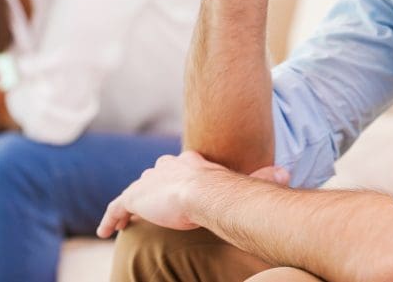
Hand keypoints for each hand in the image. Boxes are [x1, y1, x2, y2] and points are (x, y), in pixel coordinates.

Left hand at [96, 150, 289, 237]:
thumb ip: (264, 177)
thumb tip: (287, 173)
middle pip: (154, 176)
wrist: (204, 193)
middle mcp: (166, 167)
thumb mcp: (245, 182)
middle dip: (150, 189)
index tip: (173, 189)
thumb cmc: (226, 191)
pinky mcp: (134, 197)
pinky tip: (106, 231)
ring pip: (134, 192)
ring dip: (128, 205)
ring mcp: (148, 181)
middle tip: (146, 206)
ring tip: (121, 221)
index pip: (177, 165)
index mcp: (190, 162)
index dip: (175, 176)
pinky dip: (110, 218)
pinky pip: (117, 207)